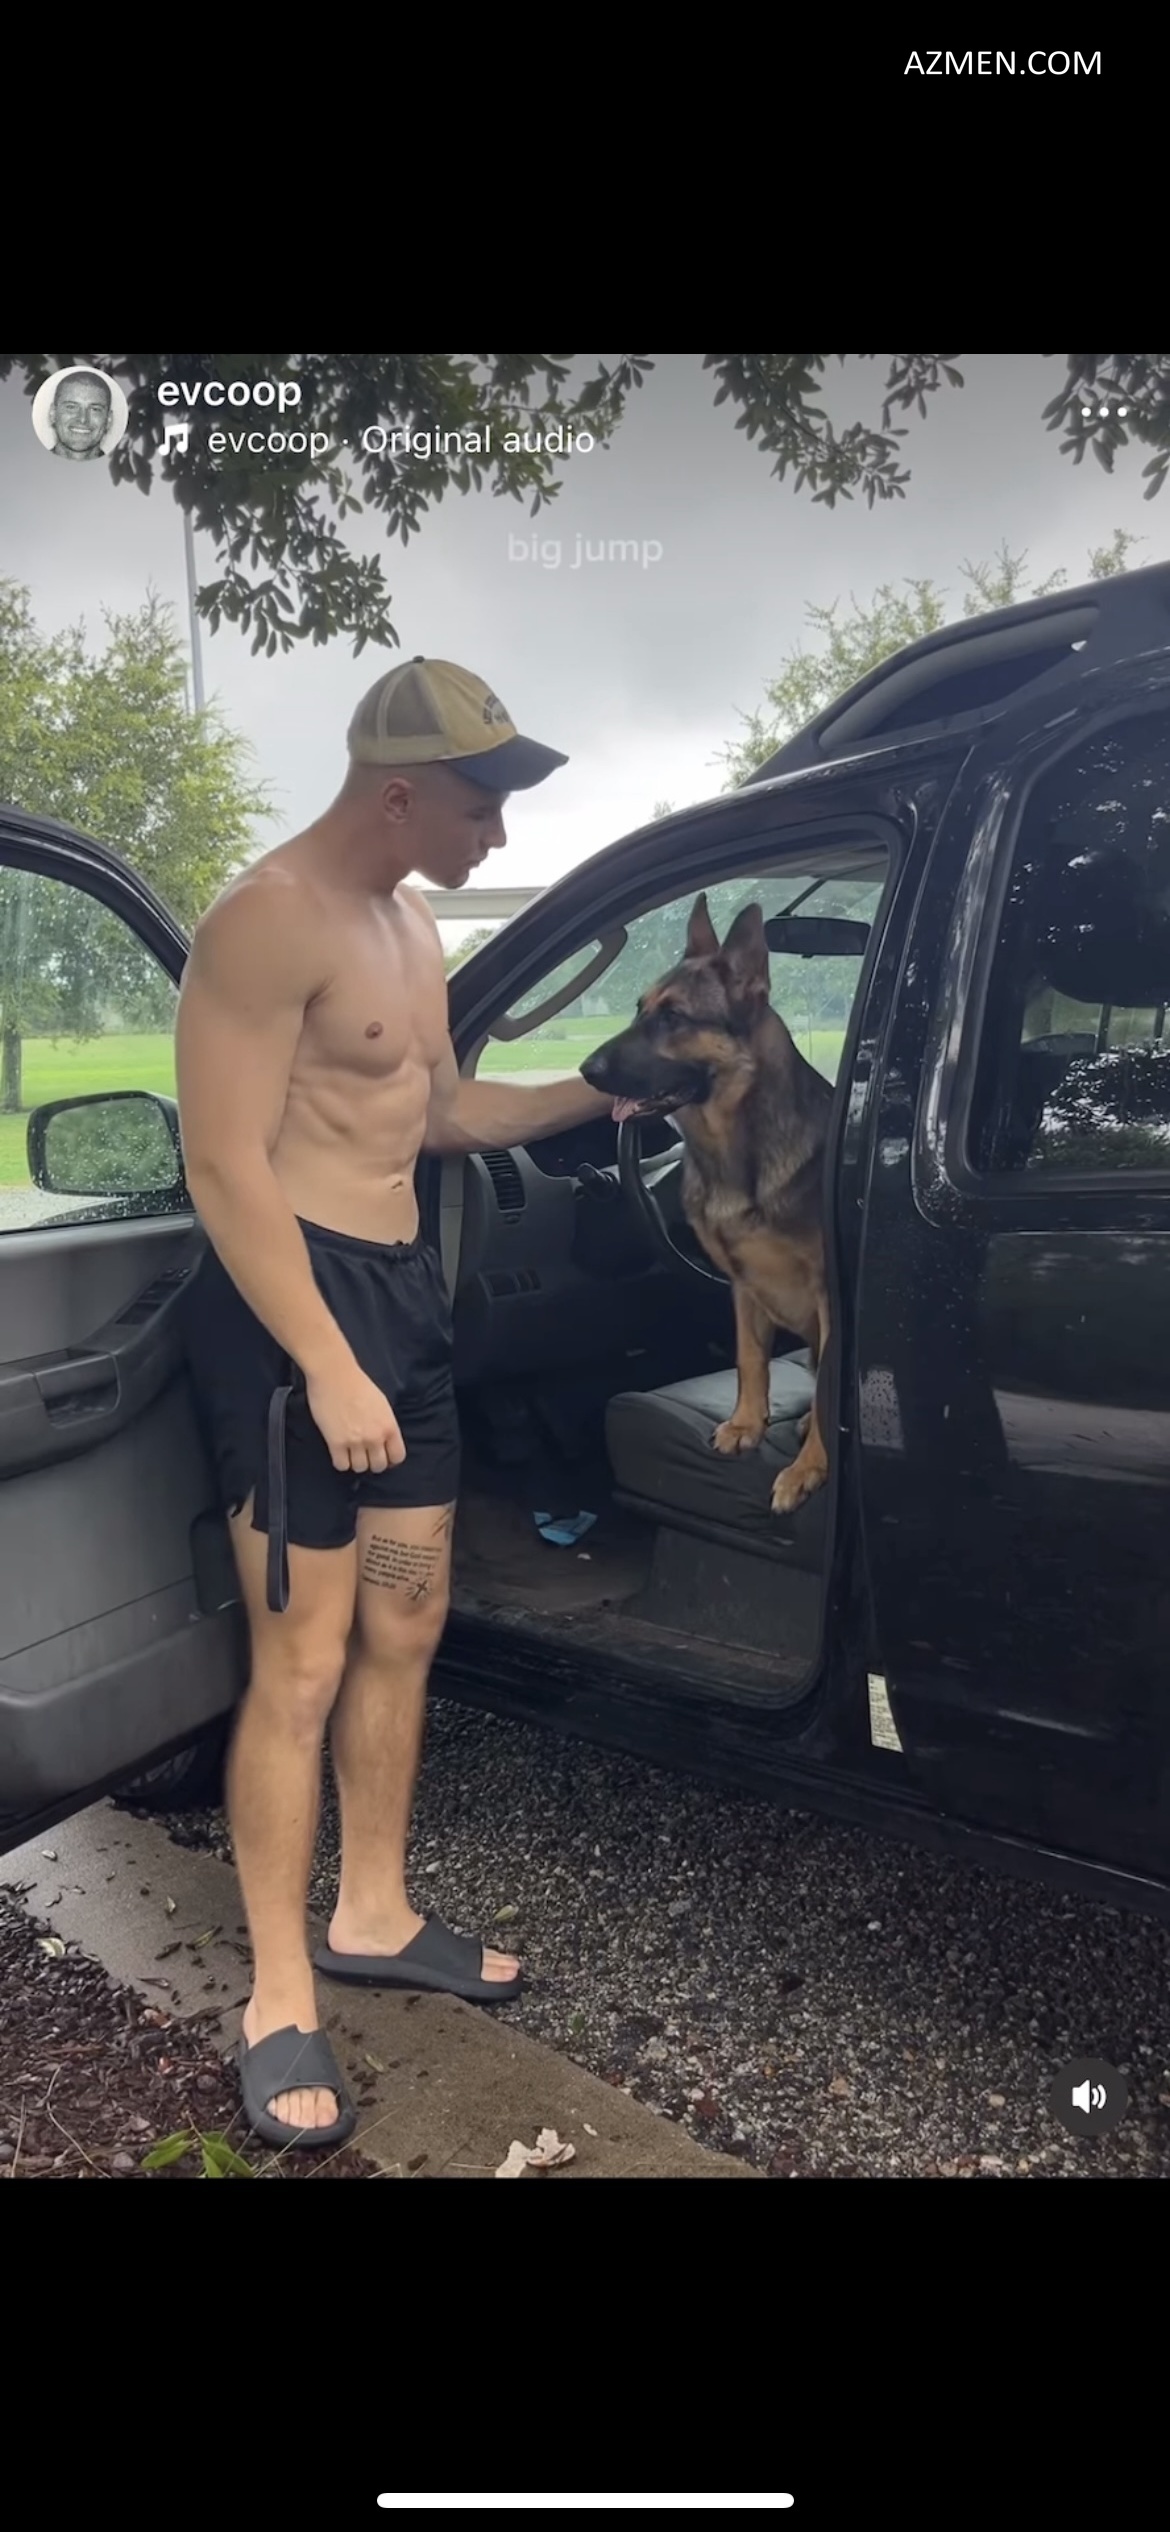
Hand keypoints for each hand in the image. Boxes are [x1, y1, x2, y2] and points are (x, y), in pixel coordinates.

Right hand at [305, 1359, 405, 1474]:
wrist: (334, 1374)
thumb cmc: (357, 1383)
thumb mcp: (382, 1404)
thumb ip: (385, 1424)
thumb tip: (384, 1441)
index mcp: (389, 1426)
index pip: (397, 1457)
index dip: (390, 1459)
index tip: (382, 1455)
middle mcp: (375, 1437)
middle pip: (378, 1466)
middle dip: (372, 1461)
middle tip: (364, 1454)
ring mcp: (355, 1441)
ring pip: (359, 1468)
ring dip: (355, 1462)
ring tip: (350, 1451)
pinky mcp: (336, 1443)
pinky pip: (341, 1465)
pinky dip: (340, 1461)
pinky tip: (338, 1451)